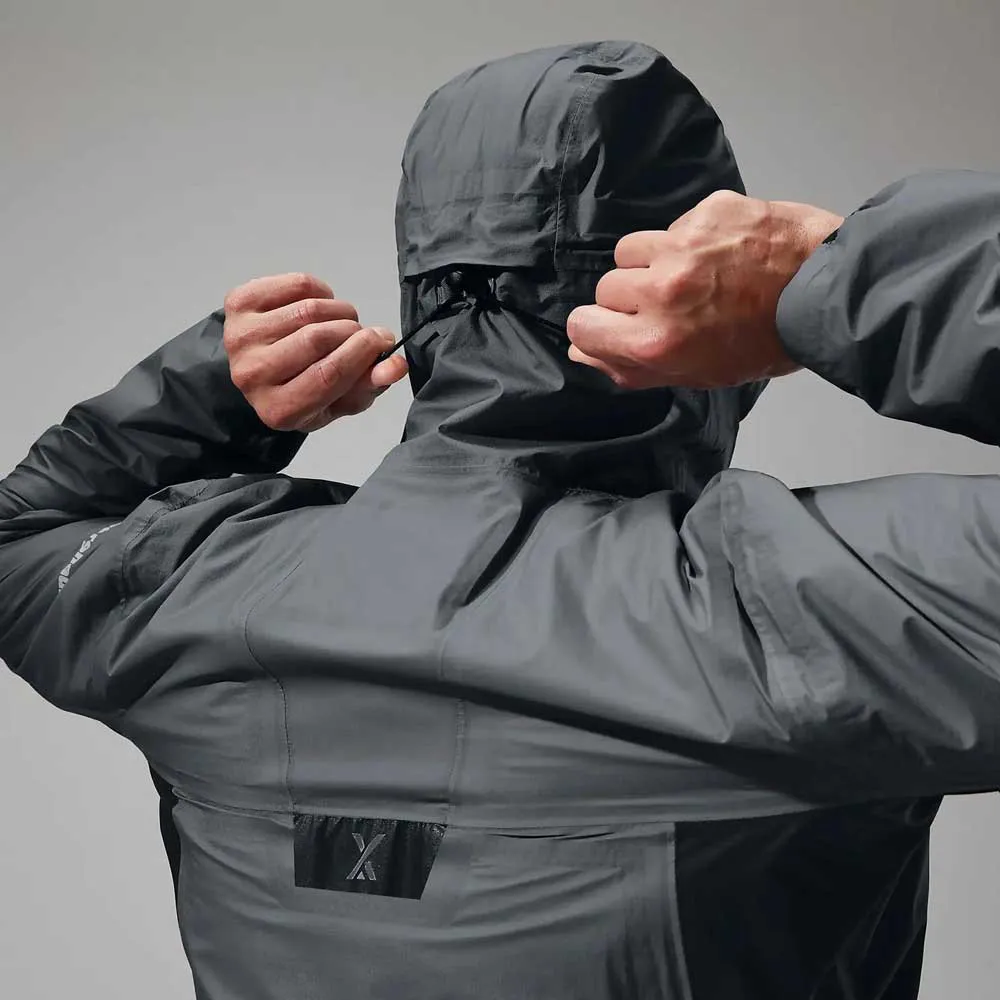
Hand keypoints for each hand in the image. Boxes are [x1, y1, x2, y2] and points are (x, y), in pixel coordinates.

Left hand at [223, 273, 407, 432]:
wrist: (257, 371)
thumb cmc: (305, 388)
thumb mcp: (341, 399)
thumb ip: (370, 385)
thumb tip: (396, 364)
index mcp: (279, 409)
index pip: (328, 375)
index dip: (363, 352)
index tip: (383, 339)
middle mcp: (252, 375)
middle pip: (318, 338)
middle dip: (352, 330)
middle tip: (360, 335)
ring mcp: (240, 337)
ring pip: (309, 309)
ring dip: (340, 310)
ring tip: (341, 322)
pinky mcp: (238, 304)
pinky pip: (295, 285)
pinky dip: (320, 290)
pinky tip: (318, 306)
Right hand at [565, 190, 843, 388]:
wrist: (827, 293)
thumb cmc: (764, 342)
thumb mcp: (699, 373)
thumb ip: (634, 367)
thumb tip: (583, 351)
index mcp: (656, 339)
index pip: (582, 325)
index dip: (596, 327)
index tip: (615, 326)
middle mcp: (661, 290)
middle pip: (606, 287)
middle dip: (630, 296)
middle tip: (671, 303)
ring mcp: (683, 245)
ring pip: (632, 250)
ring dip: (651, 262)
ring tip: (690, 272)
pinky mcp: (707, 211)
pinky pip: (673, 225)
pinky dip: (688, 239)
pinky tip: (720, 252)